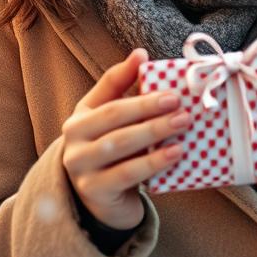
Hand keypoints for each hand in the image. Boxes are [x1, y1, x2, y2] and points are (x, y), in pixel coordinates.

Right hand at [61, 48, 190, 229]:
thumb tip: (140, 54)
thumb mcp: (113, 121)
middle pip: (114, 116)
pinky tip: (176, 152)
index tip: (150, 62)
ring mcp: (82, 168)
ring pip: (120, 144)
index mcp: (80, 117)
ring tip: (183, 122)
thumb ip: (123, 88)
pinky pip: (127, 173)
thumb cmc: (112, 153)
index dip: (127, 75)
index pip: (106, 91)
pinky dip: (154, 161)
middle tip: (178, 100)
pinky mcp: (96, 192)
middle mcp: (74, 141)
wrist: (101, 202)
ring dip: (155, 131)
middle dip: (148, 106)